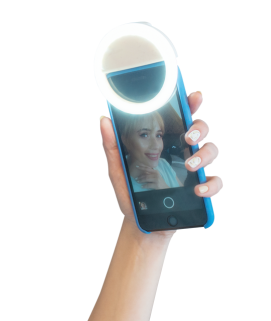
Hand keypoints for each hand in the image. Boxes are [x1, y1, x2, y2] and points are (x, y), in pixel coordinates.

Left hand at [99, 90, 222, 234]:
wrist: (140, 223)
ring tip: (189, 166)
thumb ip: (112, 145)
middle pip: (201, 129)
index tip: (194, 96)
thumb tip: (104, 121)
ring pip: (212, 151)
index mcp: (165, 142)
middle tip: (187, 138)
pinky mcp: (200, 190)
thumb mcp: (117, 169)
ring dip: (204, 155)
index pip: (180, 118)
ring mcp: (194, 170)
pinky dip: (210, 184)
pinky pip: (215, 182)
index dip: (190, 104)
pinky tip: (198, 190)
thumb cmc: (130, 192)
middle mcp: (182, 152)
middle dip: (199, 128)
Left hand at [133, 163, 168, 189]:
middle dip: (140, 176)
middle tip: (136, 178)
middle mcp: (156, 175)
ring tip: (137, 181)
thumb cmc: (159, 182)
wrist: (165, 188)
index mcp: (156, 172)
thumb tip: (142, 172)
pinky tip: (142, 186)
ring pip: (146, 179)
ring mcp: (156, 180)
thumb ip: (150, 174)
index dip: (142, 167)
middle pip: (146, 174)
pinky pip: (148, 185)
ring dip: (141, 180)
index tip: (137, 166)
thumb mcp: (156, 176)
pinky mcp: (156, 185)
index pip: (148, 168)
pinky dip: (144, 186)